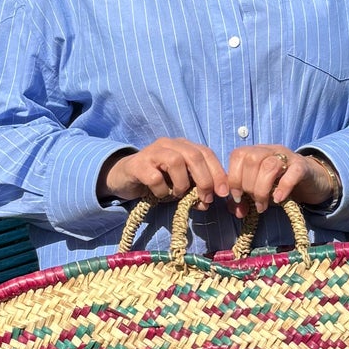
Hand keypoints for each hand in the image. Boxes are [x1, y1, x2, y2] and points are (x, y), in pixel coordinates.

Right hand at [99, 138, 229, 205]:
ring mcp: (152, 152)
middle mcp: (169, 144)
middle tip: (205, 198)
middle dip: (204, 179)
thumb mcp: (179, 186)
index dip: (218, 172)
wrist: (124, 178)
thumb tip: (206, 203)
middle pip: (194, 155)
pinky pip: (155, 177)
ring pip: (176, 162)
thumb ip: (194, 192)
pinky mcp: (137, 164)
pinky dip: (162, 191)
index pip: (206, 153)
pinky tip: (160, 195)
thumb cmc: (156, 181)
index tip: (224, 193)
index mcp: (183, 146)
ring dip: (182, 184)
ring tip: (178, 195)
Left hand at [226, 143, 340, 216]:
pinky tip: (279, 199)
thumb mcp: (259, 192)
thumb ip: (244, 201)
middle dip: (248, 185)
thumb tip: (237, 211)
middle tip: (254, 202)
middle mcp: (270, 150)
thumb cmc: (280, 185)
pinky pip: (293, 172)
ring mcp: (287, 156)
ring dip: (262, 189)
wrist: (311, 182)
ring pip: (270, 165)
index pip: (238, 155)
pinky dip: (283, 187)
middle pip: (252, 160)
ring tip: (263, 205)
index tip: (237, 197)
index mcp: (256, 152)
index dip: (233, 177)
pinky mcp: (303, 166)